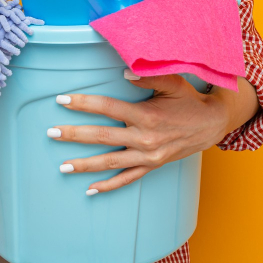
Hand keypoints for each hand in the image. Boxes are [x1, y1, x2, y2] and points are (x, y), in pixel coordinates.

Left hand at [49, 75, 236, 193]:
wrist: (212, 123)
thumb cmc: (188, 100)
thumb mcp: (173, 82)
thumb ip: (147, 76)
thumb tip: (123, 73)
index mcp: (146, 115)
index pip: (108, 107)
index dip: (83, 103)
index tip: (61, 99)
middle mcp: (145, 138)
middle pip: (103, 137)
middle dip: (74, 135)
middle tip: (51, 133)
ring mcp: (148, 156)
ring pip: (111, 162)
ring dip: (85, 165)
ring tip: (62, 166)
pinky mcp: (152, 166)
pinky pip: (128, 179)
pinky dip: (108, 186)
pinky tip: (90, 189)